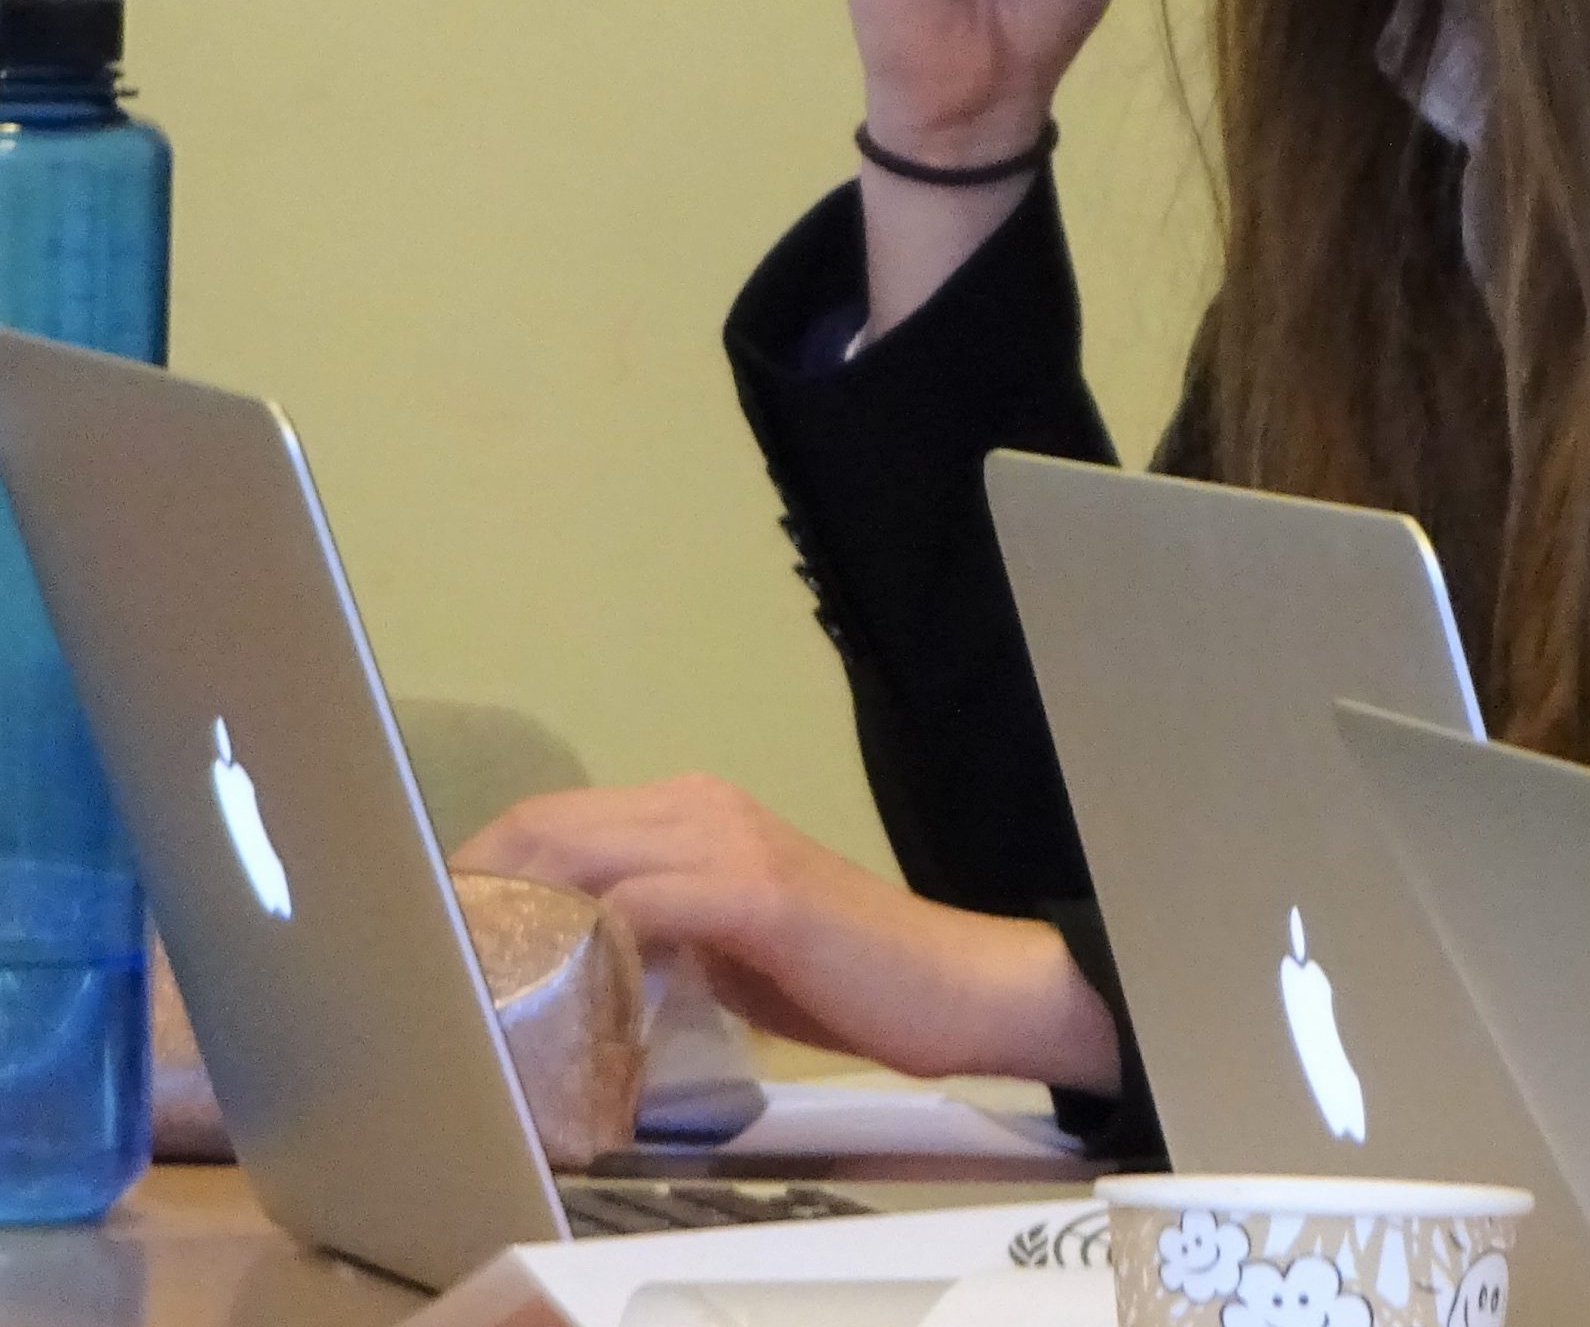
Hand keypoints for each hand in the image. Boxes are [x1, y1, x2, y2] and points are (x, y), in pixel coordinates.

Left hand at [452, 775, 1120, 1093]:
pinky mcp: (756, 892)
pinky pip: (639, 908)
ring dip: (517, 916)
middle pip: (548, 825)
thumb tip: (564, 967)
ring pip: (581, 856)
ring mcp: (730, 843)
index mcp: (694, 810)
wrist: (951, 985)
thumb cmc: (840, 977)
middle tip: (430, 959)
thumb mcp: (723, 946)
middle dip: (477, 888)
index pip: (554, 817)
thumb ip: (652, 932)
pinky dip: (586, 946)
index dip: (483, 868)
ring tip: (472, 979)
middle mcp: (704, 805)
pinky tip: (561, 991)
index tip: (436, 932)